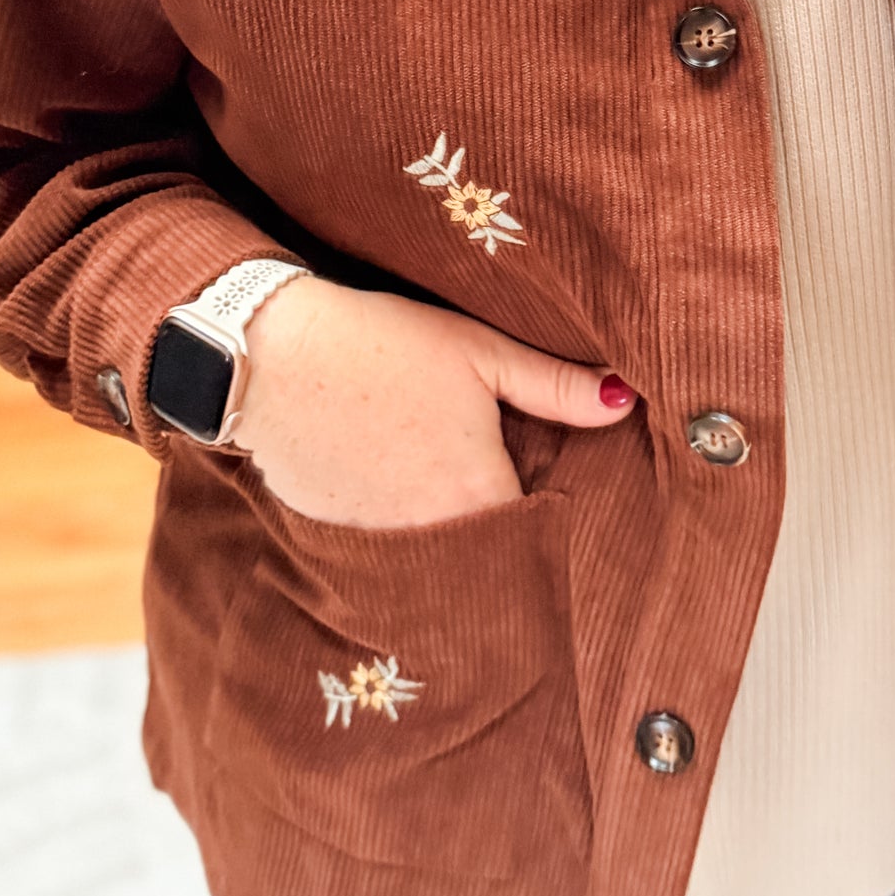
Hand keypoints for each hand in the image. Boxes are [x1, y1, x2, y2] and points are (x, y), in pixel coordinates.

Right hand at [231, 275, 635, 529]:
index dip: (543, 510)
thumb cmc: (382, 345)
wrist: (269, 354)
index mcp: (478, 493)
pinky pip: (382, 545)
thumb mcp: (478, 351)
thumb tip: (624, 401)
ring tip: (430, 477)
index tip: (544, 489)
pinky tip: (382, 478)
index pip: (535, 531)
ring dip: (441, 528)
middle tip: (490, 487)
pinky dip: (391, 523)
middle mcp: (433, 535)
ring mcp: (378, 542)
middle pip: (485, 548)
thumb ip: (554, 385)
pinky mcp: (332, 536)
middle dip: (494, 529)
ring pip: (433, 550)